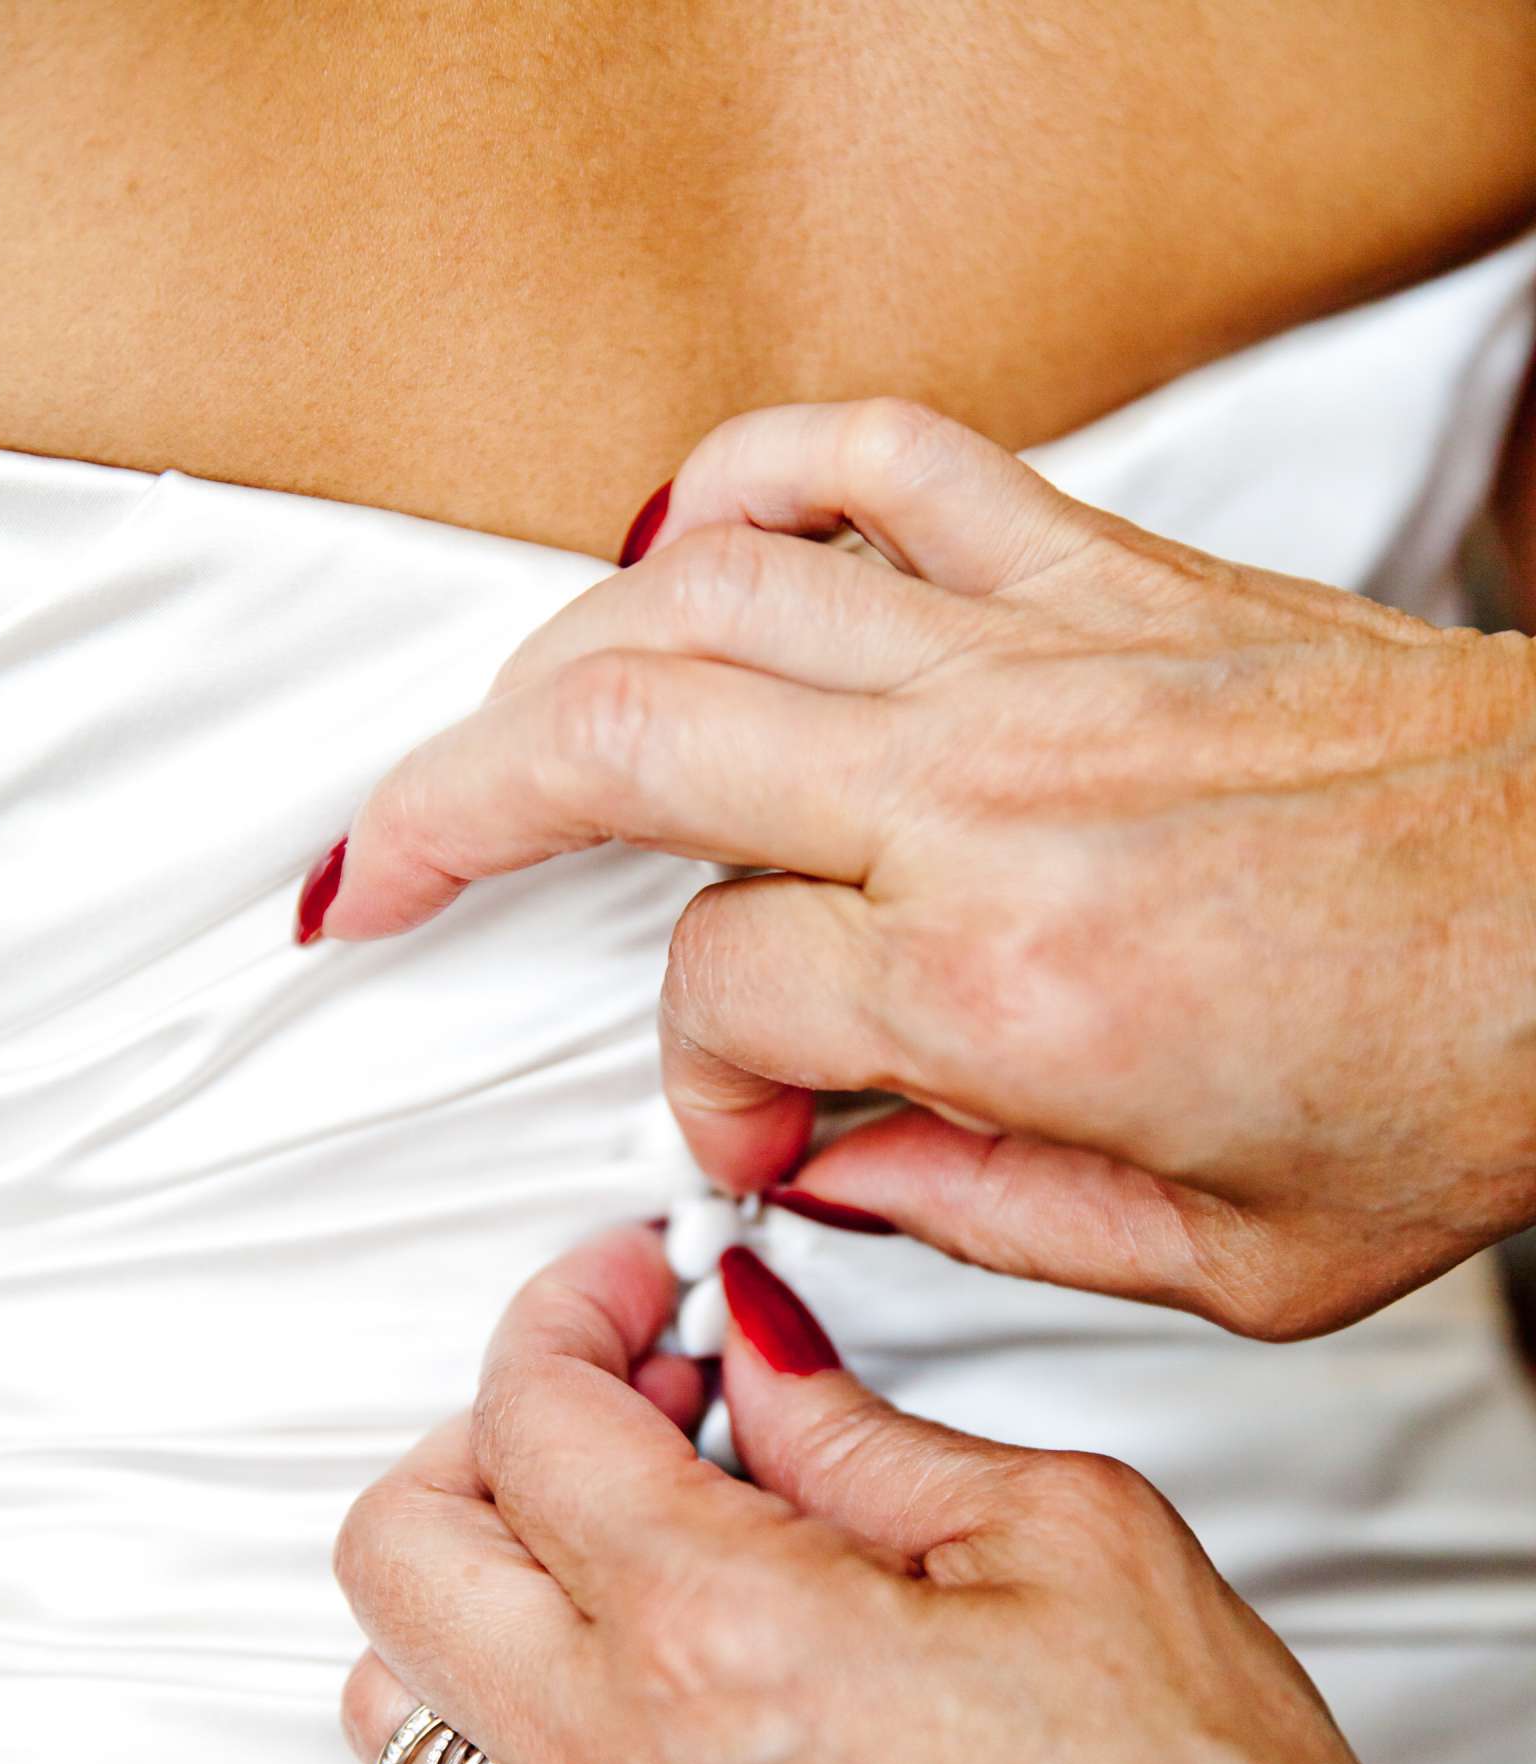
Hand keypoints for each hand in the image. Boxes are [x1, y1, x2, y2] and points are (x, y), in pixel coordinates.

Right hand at [310, 400, 1535, 1338]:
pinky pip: (881, 464)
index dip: (703, 1096)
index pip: (727, 1006)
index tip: (760, 1144)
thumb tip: (836, 1171)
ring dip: (547, 666)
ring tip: (481, 747)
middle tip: (371, 879)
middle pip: (618, 745)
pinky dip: (753, 480)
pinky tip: (687, 540)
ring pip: (704, 598)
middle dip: (444, 816)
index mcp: (1019, 989)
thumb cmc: (1471, 1075)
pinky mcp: (1108, 577)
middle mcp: (998, 794)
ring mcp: (1044, 657)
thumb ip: (982, 1218)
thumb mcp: (1227, 1264)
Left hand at [335, 1224, 1444, 1763]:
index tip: (641, 1279)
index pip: (527, 1415)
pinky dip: (530, 1688)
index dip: (572, 1305)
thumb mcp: (1062, 1536)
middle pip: (398, 1548)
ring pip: (406, 1692)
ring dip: (483, 1570)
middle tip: (630, 1389)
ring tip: (631, 1523)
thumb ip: (862, 1432)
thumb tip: (761, 1356)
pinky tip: (669, 1654)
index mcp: (715, 1636)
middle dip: (486, 1427)